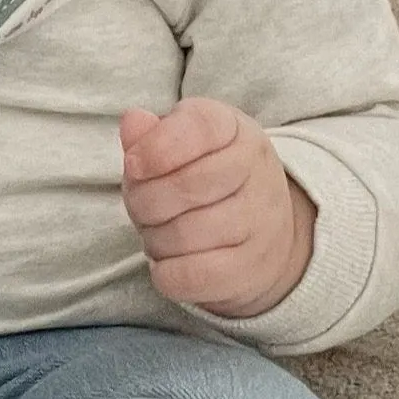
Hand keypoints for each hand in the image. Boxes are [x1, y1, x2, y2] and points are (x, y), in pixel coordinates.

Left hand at [119, 98, 316, 319]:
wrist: (266, 231)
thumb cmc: (205, 178)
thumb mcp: (182, 144)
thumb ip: (151, 134)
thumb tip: (132, 122)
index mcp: (235, 130)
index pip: (198, 128)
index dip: (156, 147)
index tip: (133, 165)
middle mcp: (257, 172)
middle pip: (184, 186)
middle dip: (143, 200)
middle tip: (141, 206)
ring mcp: (261, 224)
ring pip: (183, 235)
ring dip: (153, 238)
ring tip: (159, 232)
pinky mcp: (252, 270)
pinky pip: (191, 276)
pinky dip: (165, 273)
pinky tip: (168, 262)